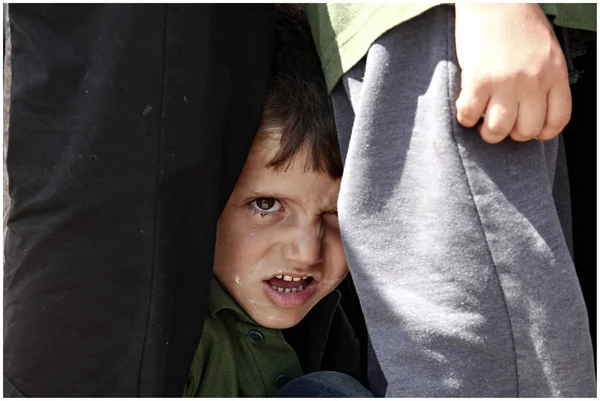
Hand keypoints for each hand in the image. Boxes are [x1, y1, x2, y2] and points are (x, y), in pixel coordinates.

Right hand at [454, 3, 570, 143]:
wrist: (493, 1)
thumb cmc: (516, 21)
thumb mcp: (545, 51)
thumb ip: (542, 79)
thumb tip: (529, 108)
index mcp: (554, 74)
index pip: (556, 121)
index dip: (540, 132)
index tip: (526, 128)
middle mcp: (532, 81)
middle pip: (525, 132)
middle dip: (510, 132)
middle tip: (499, 121)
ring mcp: (505, 83)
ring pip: (497, 131)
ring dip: (487, 131)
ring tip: (481, 119)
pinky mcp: (478, 81)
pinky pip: (469, 115)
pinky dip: (465, 116)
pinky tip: (466, 104)